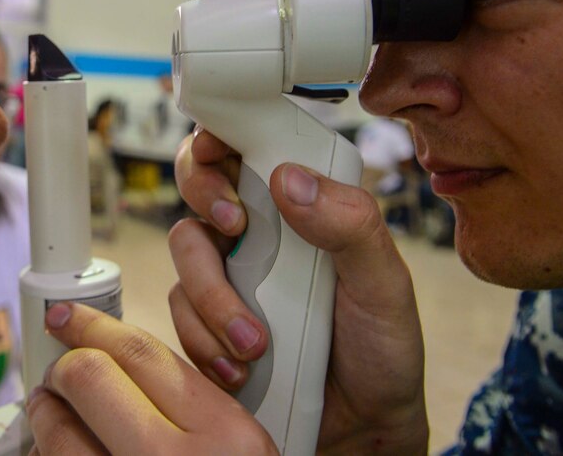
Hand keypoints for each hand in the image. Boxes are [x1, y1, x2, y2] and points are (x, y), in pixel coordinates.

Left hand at [25, 302, 276, 454]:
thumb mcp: (251, 450)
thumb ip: (207, 406)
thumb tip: (133, 364)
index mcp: (229, 434)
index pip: (143, 353)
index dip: (94, 326)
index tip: (68, 315)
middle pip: (92, 378)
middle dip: (65, 366)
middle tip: (58, 369)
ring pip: (59, 433)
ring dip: (45, 414)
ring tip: (48, 408)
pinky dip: (47, 451)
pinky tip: (51, 450)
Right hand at [170, 128, 428, 452]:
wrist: (362, 428)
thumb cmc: (381, 347)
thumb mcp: (384, 283)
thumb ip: (349, 224)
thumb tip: (289, 178)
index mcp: (303, 205)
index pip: (250, 146)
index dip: (221, 135)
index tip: (218, 151)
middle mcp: (259, 232)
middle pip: (199, 183)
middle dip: (203, 196)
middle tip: (235, 229)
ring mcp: (228, 275)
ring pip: (185, 252)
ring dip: (211, 296)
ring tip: (255, 342)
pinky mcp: (207, 320)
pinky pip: (179, 313)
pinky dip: (204, 339)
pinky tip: (240, 367)